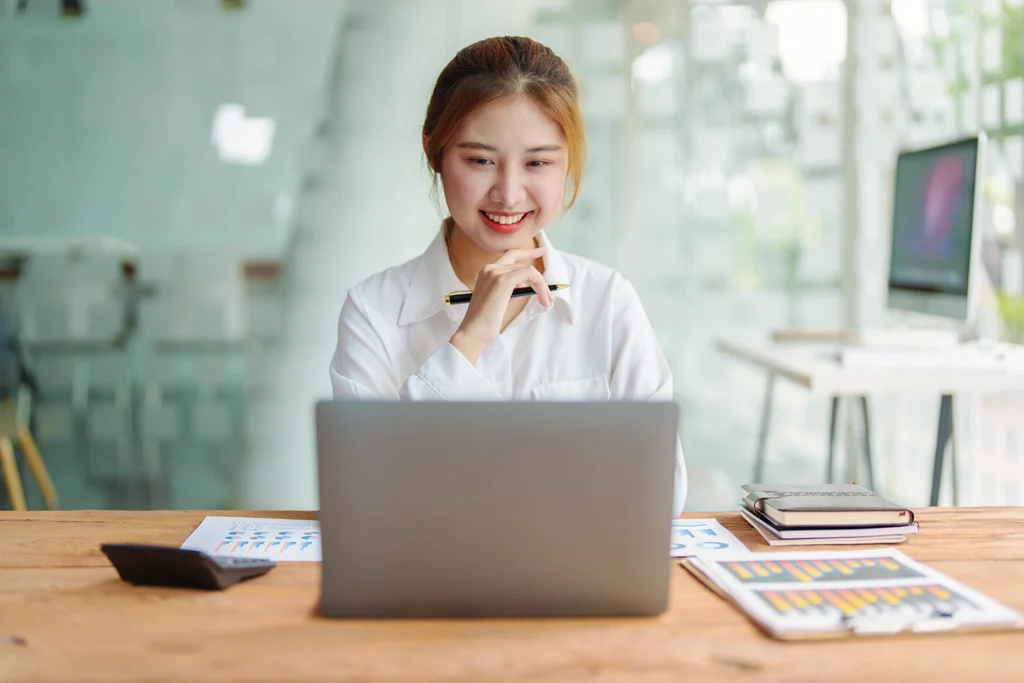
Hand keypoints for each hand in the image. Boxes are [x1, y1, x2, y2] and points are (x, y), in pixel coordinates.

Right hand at [450, 247, 550, 364]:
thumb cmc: (485, 320)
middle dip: (538, 274)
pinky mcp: (503, 280)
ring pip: (528, 270)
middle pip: (520, 261)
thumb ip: (509, 288)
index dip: (526, 253)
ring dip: (541, 286)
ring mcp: (496, 272)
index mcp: (486, 271)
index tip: (539, 252)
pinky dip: (539, 285)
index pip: (510, 256)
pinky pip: (529, 273)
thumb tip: (524, 285)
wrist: (473, 331)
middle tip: (551, 281)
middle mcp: (489, 268)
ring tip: (546, 301)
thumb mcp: (499, 299)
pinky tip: (543, 298)